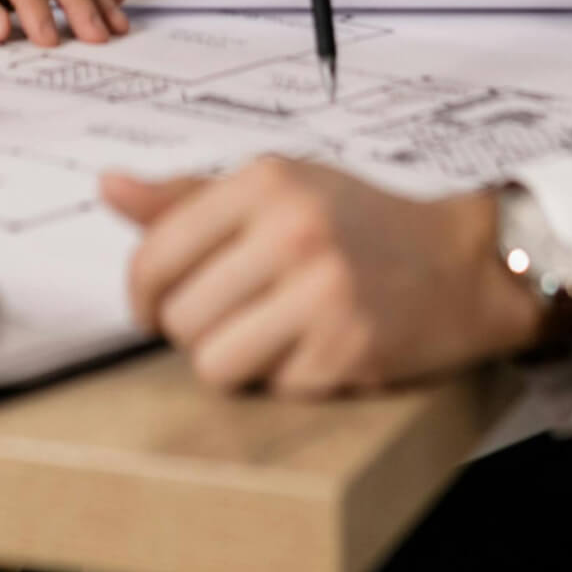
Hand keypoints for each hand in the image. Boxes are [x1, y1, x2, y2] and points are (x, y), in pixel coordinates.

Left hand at [101, 159, 540, 394]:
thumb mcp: (282, 187)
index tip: (156, 309)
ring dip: (236, 363)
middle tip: (239, 318)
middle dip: (198, 332)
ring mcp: (323, 293)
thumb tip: (109, 187)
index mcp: (265, 182)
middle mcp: (293, 231)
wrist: (463, 264)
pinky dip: (290, 380)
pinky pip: (274, 389)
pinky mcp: (348, 349)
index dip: (142, 298)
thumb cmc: (361, 225)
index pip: (154, 257)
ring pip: (215, 364)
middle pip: (179, 320)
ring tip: (273, 338)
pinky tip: (320, 349)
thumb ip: (191, 197)